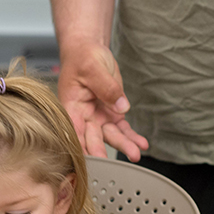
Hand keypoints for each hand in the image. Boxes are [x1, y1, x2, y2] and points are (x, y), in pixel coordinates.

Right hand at [58, 41, 148, 159]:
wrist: (90, 51)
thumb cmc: (83, 57)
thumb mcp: (92, 68)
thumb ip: (106, 88)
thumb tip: (121, 106)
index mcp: (71, 107)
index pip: (74, 131)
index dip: (82, 146)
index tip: (93, 159)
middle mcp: (83, 116)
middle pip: (94, 137)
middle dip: (104, 150)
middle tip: (114, 162)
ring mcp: (98, 116)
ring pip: (111, 135)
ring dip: (123, 145)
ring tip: (136, 154)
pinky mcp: (111, 113)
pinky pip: (122, 128)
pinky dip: (132, 136)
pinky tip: (142, 143)